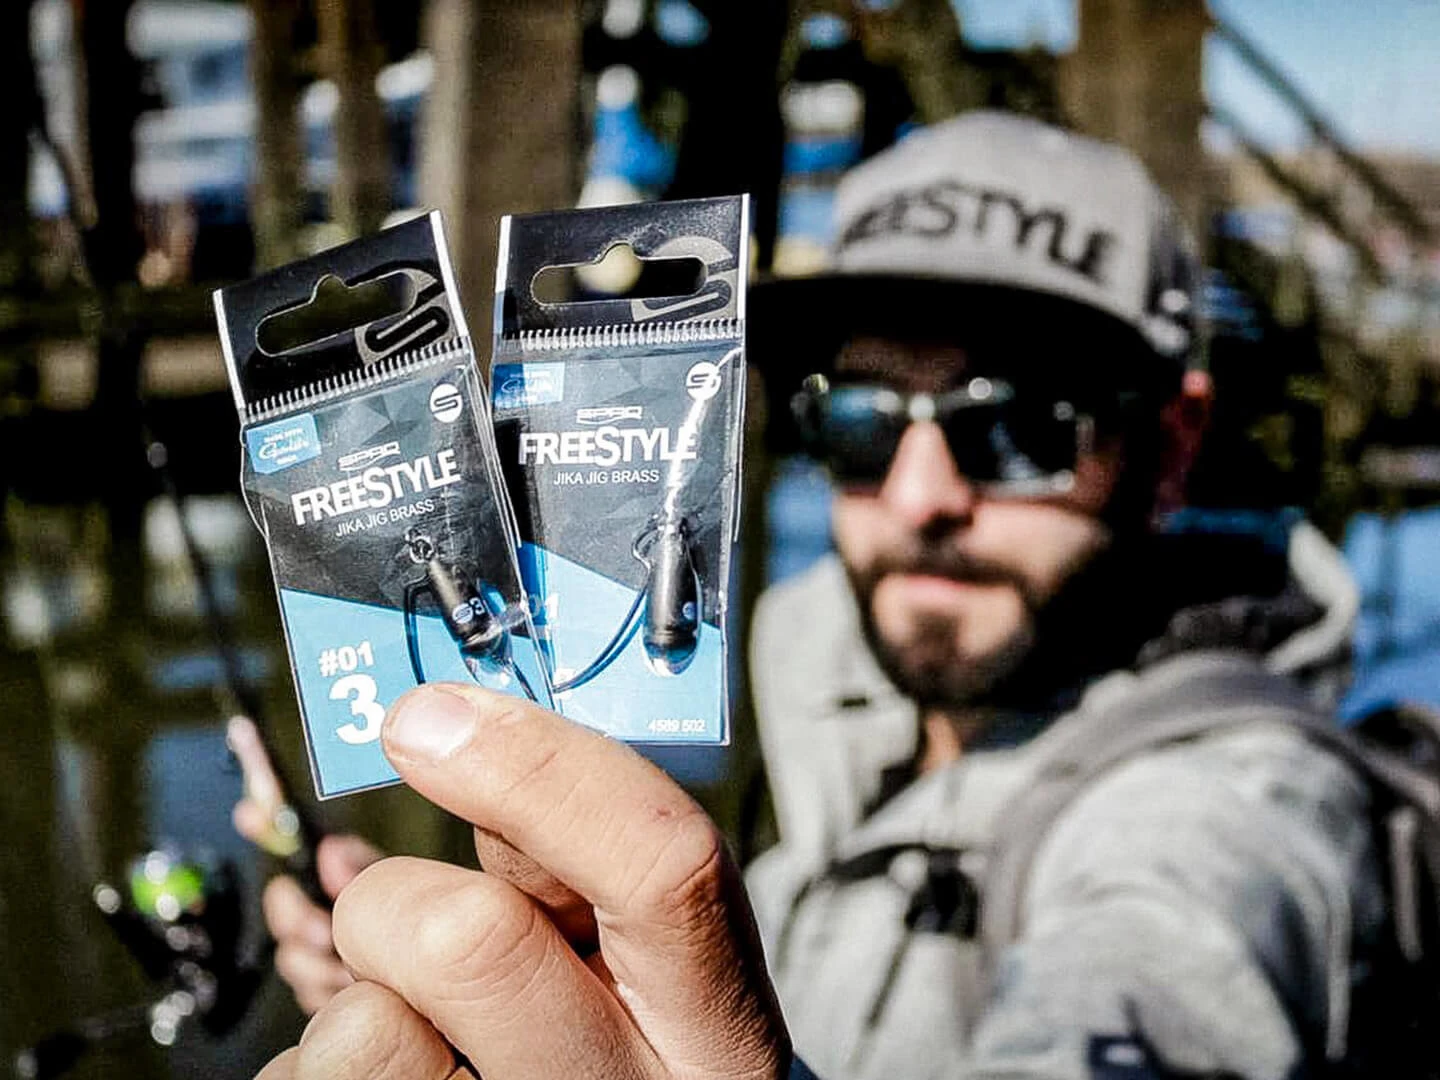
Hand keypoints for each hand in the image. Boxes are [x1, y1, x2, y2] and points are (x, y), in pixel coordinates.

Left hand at [253, 683, 790, 1078]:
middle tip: (406, 916)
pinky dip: (323, 1056)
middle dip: (404, 898)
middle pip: (468, 941)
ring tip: (416, 1015)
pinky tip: (397, 1071)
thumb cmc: (620, 1034)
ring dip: (361, 990)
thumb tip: (450, 722)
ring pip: (366, 1025)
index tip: (429, 716)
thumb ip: (577, 855)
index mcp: (715, 1030)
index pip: (661, 868)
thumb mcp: (641, 955)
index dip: (538, 768)